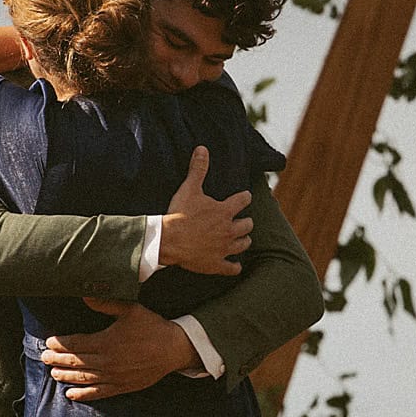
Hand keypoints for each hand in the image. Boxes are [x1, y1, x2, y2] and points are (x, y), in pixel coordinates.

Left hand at [41, 298, 196, 401]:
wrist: (175, 349)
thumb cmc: (152, 327)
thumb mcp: (130, 310)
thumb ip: (106, 303)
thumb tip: (85, 295)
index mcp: (106, 342)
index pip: (76, 344)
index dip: (60, 344)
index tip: (49, 342)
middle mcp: (107, 361)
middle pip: (75, 362)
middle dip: (57, 360)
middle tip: (44, 357)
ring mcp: (114, 376)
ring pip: (83, 378)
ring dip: (65, 377)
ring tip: (53, 374)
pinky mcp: (121, 386)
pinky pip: (98, 393)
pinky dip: (83, 395)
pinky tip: (71, 395)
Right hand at [159, 146, 251, 275]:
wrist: (168, 240)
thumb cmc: (179, 214)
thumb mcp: (189, 189)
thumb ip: (198, 169)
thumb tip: (202, 148)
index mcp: (224, 211)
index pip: (243, 200)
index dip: (244, 197)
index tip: (244, 196)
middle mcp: (229, 229)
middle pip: (247, 224)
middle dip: (245, 222)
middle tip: (242, 221)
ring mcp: (224, 248)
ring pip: (243, 244)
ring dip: (243, 240)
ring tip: (241, 239)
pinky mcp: (216, 264)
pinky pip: (232, 268)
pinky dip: (234, 266)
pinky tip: (235, 265)